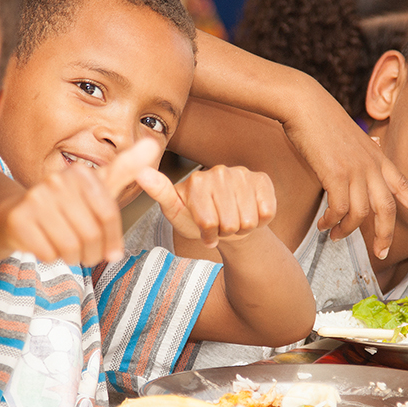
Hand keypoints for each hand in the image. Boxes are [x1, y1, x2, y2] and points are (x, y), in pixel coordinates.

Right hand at [1, 139, 160, 265]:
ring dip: (72, 257)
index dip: (112, 240)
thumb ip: (125, 169)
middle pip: (91, 233)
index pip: (109, 215)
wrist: (18, 215)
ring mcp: (36, 198)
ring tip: (68, 252)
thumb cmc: (66, 205)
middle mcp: (57, 181)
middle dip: (92, 252)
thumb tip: (152, 143)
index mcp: (81, 174)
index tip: (111, 251)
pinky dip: (51, 257)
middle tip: (86, 255)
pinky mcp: (19, 218)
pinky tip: (47, 246)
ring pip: (70, 246)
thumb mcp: (98, 187)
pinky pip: (47, 252)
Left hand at [137, 164, 275, 248]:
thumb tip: (140, 171)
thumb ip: (160, 192)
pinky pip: (266, 211)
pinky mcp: (262, 179)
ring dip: (243, 227)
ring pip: (249, 219)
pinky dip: (260, 220)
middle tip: (222, 225)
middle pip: (229, 223)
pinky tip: (251, 212)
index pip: (208, 222)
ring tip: (235, 220)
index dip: (209, 235)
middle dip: (226, 232)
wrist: (230, 222)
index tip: (204, 230)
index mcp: (196, 180)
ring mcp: (242, 173)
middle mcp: (219, 171)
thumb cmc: (200, 220)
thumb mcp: (176, 211)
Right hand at [279, 104, 407, 258]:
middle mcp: (372, 166)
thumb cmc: (325, 121)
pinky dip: (332, 221)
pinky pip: (339, 209)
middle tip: (381, 252)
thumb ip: (364, 151)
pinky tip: (323, 224)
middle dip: (385, 235)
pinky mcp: (336, 175)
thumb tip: (371, 151)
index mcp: (378, 158)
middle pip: (386, 209)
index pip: (404, 185)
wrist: (307, 106)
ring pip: (360, 214)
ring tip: (335, 235)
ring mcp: (355, 171)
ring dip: (347, 230)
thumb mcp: (353, 136)